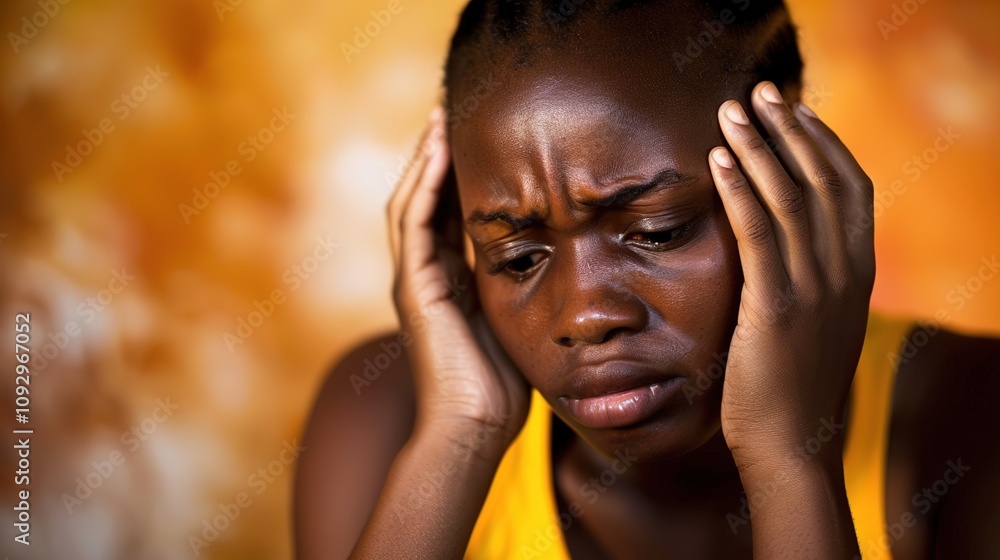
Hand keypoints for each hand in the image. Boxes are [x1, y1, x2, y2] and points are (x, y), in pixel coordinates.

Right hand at [388, 106, 530, 451]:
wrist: (474, 429)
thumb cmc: (501, 388)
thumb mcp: (517, 323)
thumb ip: (522, 290)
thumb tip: (560, 265)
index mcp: (448, 283)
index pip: (447, 214)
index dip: (458, 176)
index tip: (477, 139)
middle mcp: (424, 275)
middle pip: (424, 199)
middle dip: (437, 155)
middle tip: (452, 111)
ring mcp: (414, 280)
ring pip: (412, 201)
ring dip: (426, 158)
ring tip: (442, 116)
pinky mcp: (414, 288)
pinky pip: (415, 222)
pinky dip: (426, 184)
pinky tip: (440, 150)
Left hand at [708, 82, 875, 470]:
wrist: (793, 449)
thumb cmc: (791, 389)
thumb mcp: (813, 325)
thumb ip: (806, 280)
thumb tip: (778, 248)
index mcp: (857, 275)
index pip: (851, 189)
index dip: (824, 144)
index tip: (796, 112)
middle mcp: (845, 274)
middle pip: (825, 180)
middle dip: (791, 129)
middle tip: (760, 92)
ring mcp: (815, 290)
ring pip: (791, 198)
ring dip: (760, 146)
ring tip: (731, 110)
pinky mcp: (776, 308)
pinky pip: (759, 235)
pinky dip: (740, 190)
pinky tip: (718, 159)